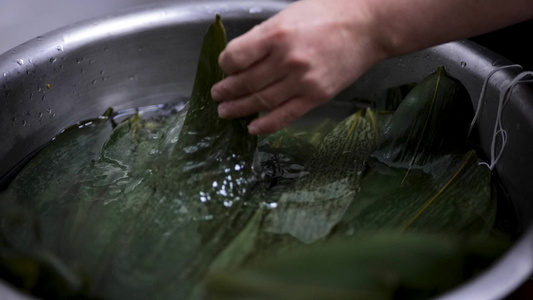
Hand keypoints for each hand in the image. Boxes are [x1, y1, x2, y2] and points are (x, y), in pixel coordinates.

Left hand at [211, 0, 386, 134]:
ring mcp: (302, 81)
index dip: (225, 65)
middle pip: (246, 81)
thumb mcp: (288, 15)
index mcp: (276, 34)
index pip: (236, 57)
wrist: (368, 26)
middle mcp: (286, 59)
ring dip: (240, 108)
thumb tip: (242, 59)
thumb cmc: (328, 13)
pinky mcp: (316, 96)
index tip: (224, 68)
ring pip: (261, 101)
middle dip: (227, 90)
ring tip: (226, 112)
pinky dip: (266, 124)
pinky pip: (285, 115)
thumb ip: (264, 37)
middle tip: (217, 95)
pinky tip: (252, 128)